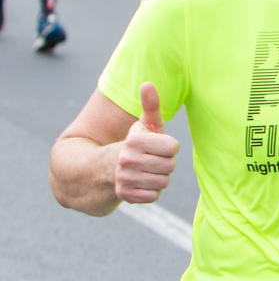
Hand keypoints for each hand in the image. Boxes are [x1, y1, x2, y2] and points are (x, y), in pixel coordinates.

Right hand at [116, 83, 179, 204]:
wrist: (104, 168)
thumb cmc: (135, 144)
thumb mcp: (143, 125)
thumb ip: (150, 106)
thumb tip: (147, 84)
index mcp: (134, 141)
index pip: (172, 147)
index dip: (169, 147)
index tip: (158, 145)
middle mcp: (126, 160)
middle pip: (170, 166)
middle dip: (165, 163)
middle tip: (152, 159)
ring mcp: (124, 179)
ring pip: (163, 182)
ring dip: (158, 178)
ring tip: (146, 170)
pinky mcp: (124, 196)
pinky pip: (153, 196)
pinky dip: (150, 191)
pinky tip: (141, 183)